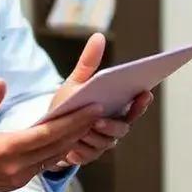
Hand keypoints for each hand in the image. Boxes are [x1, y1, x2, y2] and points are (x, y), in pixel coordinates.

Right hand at [0, 79, 102, 191]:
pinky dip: (58, 151)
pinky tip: (67, 139)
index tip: (92, 108)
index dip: (73, 121)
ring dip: (72, 140)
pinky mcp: (15, 183)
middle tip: (100, 111)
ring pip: (53, 157)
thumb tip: (1, 83)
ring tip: (89, 122)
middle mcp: (15, 167)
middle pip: (58, 146)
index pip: (49, 133)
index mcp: (5, 149)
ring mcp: (17, 177)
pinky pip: (43, 166)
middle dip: (81, 128)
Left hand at [48, 33, 155, 166]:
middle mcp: (114, 126)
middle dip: (112, 124)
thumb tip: (98, 36)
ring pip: (105, 142)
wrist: (46, 131)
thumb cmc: (67, 105)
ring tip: (79, 131)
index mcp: (116, 108)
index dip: (142, 102)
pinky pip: (88, 154)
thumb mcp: (76, 82)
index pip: (135, 106)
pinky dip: (79, 147)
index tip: (145, 92)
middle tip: (99, 119)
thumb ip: (88, 63)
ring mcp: (102, 143)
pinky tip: (71, 144)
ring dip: (91, 136)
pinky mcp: (89, 156)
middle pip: (122, 128)